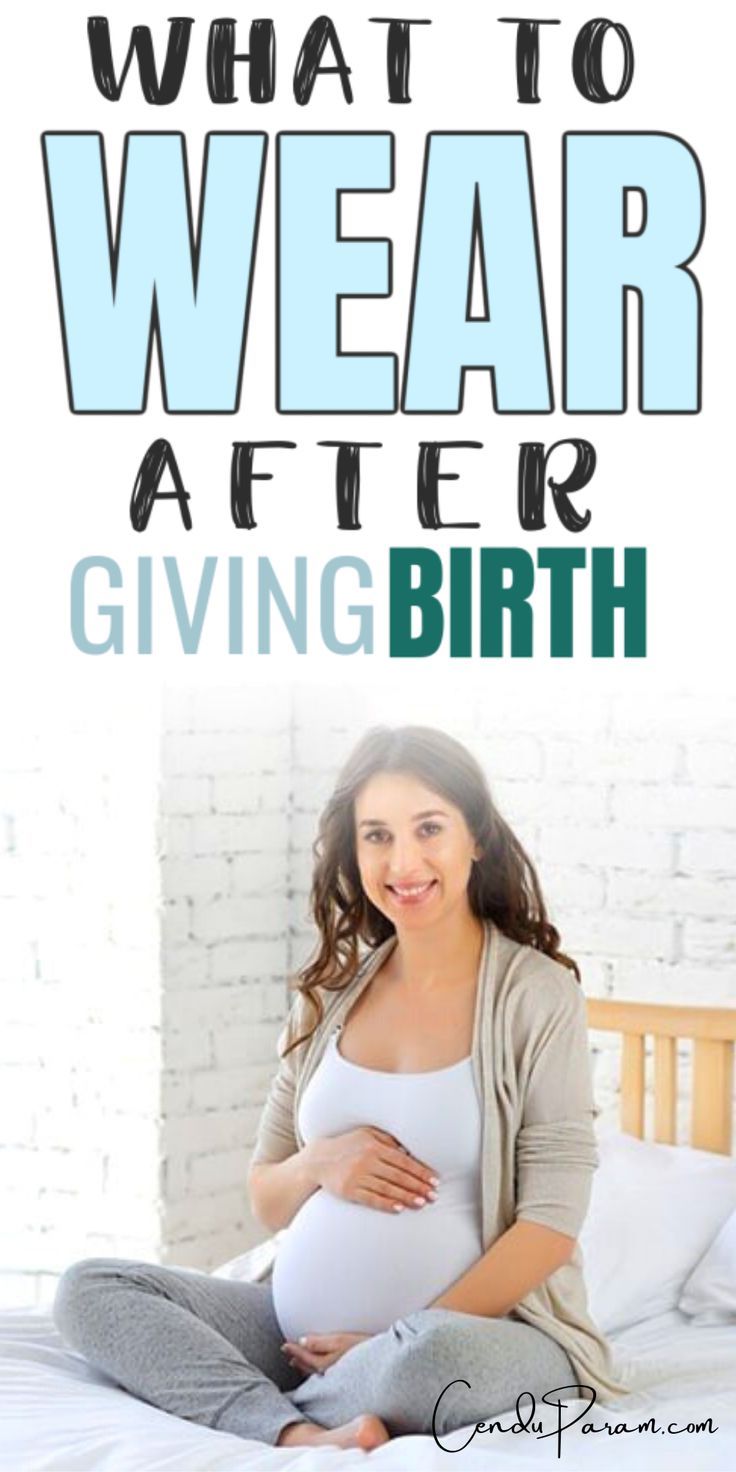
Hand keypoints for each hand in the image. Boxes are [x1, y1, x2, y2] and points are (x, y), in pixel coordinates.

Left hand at [281, 1331, 372, 1373]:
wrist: (383, 1362)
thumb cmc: (362, 1349)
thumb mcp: (340, 1340)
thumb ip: (319, 1342)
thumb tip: (302, 1341)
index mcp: (324, 1364)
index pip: (304, 1356)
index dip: (293, 1349)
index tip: (284, 1344)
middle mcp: (327, 1372)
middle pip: (307, 1365)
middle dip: (296, 1357)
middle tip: (287, 1350)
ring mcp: (334, 1376)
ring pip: (313, 1372)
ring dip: (303, 1365)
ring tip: (295, 1362)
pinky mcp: (342, 1376)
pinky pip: (322, 1374)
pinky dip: (313, 1370)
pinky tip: (314, 1369)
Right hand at [305, 1126, 438, 1212]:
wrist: (318, 1160)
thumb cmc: (347, 1145)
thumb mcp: (366, 1134)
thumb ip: (387, 1140)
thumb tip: (409, 1151)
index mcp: (374, 1145)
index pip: (403, 1161)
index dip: (421, 1171)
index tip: (434, 1180)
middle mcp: (367, 1160)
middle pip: (399, 1176)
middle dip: (419, 1186)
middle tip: (434, 1196)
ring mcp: (357, 1176)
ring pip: (388, 1189)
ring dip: (407, 1197)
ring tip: (422, 1203)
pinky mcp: (349, 1191)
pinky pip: (371, 1199)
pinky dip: (386, 1204)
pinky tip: (399, 1208)